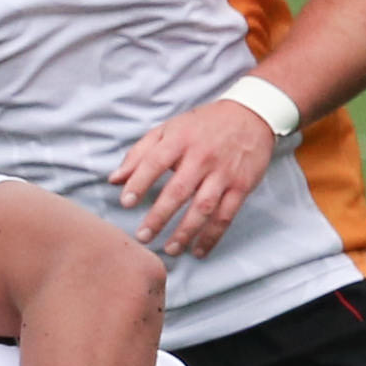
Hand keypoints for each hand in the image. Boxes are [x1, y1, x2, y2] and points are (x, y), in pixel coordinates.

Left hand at [112, 98, 280, 258]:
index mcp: (180, 140)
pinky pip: (225, 216)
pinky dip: (212, 236)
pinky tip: (198, 250)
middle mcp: (202, 157)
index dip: (139, 182)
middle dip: (159, 216)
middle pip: (178, 190)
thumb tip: (114, 180)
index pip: (155, 162)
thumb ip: (139, 154)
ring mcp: (223, 173)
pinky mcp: (241, 186)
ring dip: (186, 231)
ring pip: (203, 207)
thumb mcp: (169, 130)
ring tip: (170, 249)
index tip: (125, 202)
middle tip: (143, 236)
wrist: (251, 115)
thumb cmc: (203, 125)